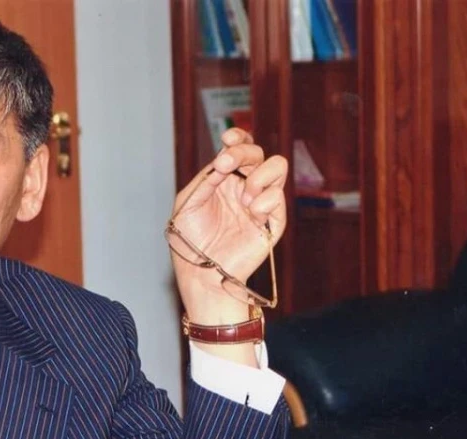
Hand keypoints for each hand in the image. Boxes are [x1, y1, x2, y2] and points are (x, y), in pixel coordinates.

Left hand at [170, 128, 286, 323]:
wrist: (200, 272)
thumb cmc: (190, 240)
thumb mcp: (188, 202)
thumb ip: (206, 179)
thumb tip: (224, 162)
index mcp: (224, 180)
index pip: (239, 148)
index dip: (238, 137)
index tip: (227, 138)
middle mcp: (244, 187)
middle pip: (258, 153)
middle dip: (243, 152)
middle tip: (225, 165)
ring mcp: (260, 202)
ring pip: (277, 167)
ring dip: (259, 175)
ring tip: (244, 196)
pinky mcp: (272, 221)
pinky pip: (278, 198)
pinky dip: (265, 200)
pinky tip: (252, 213)